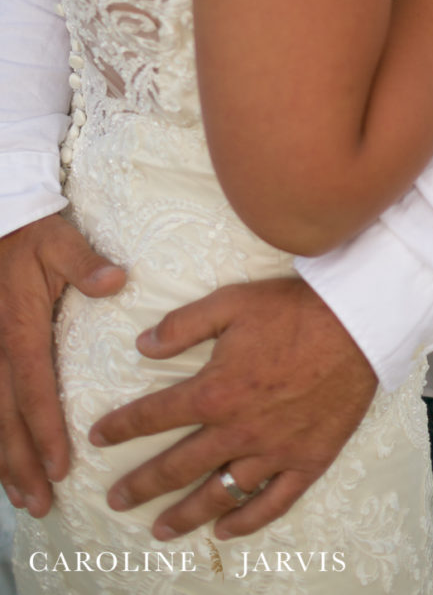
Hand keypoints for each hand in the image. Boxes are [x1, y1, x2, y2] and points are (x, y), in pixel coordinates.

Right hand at [0, 214, 125, 515]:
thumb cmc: (31, 234)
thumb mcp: (60, 241)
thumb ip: (86, 263)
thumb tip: (116, 280)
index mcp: (20, 329)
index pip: (34, 391)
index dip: (45, 431)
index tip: (60, 467)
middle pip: (6, 419)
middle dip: (22, 465)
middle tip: (40, 504)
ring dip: (3, 461)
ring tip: (21, 497)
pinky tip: (1, 463)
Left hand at [90, 277, 376, 540]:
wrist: (357, 323)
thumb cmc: (294, 309)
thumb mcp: (232, 303)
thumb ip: (183, 326)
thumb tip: (141, 345)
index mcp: (215, 392)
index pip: (154, 416)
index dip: (122, 427)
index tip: (100, 437)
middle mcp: (237, 430)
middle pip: (178, 467)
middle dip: (141, 486)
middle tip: (116, 501)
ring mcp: (272, 451)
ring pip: (219, 494)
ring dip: (185, 515)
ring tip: (160, 531)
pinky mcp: (306, 461)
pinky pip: (272, 503)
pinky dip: (246, 521)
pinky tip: (225, 530)